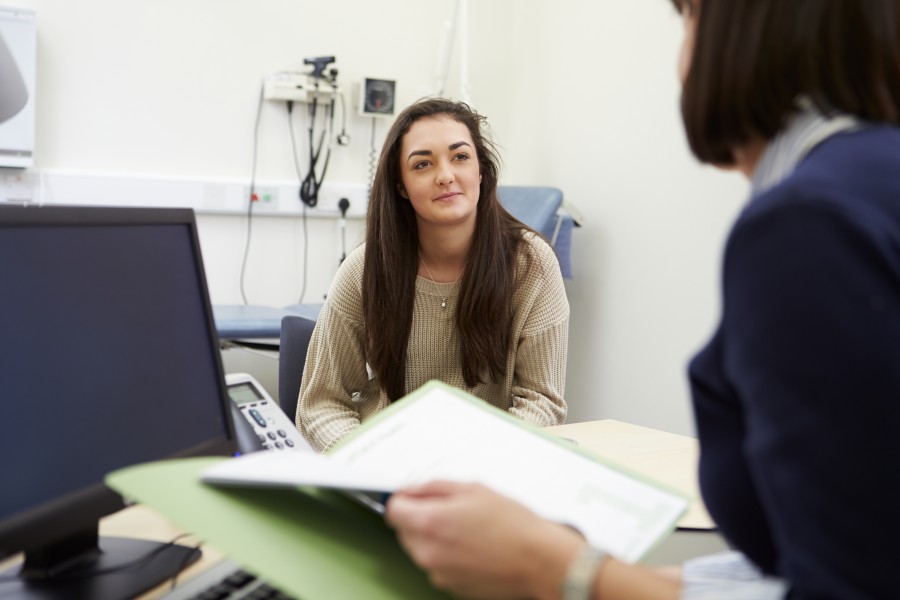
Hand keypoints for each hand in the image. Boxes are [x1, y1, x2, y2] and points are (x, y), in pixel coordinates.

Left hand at [385, 480, 584, 598]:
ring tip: (467, 530)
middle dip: (420, 517)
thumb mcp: (473, 488)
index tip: (416, 496)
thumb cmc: (512, 525)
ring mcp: (438, 573)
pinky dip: (448, 555)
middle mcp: (427, 552)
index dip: (405, 499)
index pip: (393, 509)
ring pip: (420, 549)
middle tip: (452, 510)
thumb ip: (434, 487)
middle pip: (404, 530)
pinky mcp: (450, 587)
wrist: (539, 561)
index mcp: (429, 523)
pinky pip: (438, 565)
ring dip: (434, 537)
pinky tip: (473, 547)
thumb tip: (413, 490)